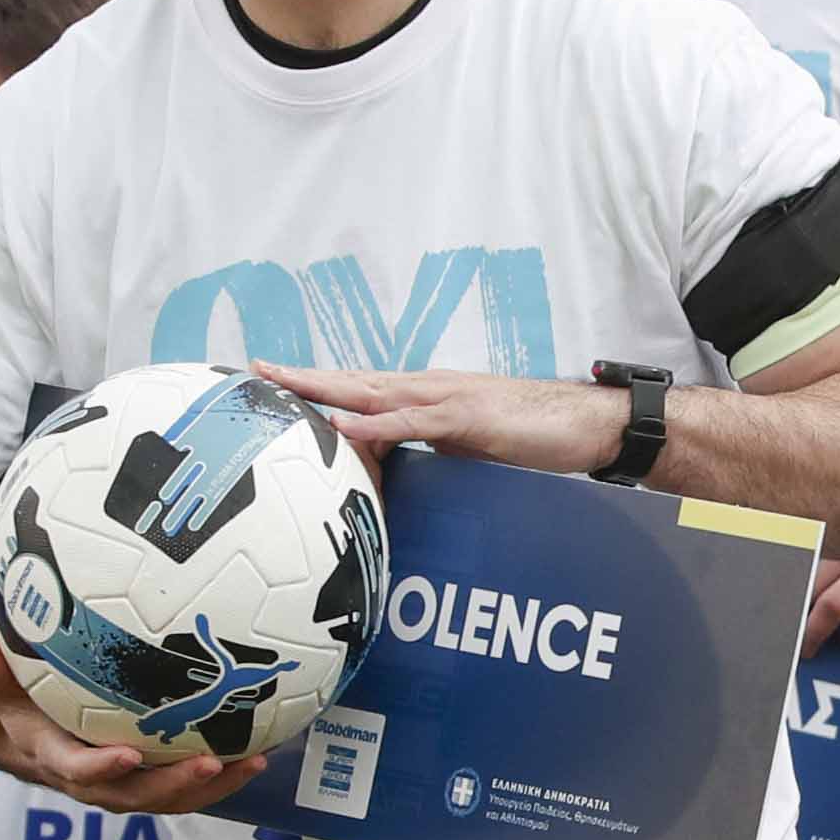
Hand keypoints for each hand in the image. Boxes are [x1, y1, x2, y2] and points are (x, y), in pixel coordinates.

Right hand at [0, 639, 258, 817]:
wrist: (21, 735)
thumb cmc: (13, 703)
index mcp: (55, 759)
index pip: (76, 771)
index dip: (101, 768)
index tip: (128, 754)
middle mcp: (92, 783)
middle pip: (135, 797)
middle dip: (174, 785)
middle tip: (210, 763)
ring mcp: (121, 787)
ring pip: (168, 798)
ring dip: (210, 787)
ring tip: (251, 762)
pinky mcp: (145, 782)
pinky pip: (182, 786)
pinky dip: (218, 775)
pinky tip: (256, 752)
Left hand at [267, 361, 623, 479]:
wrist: (582, 424)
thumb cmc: (531, 435)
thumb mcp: (468, 447)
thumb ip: (431, 451)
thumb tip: (400, 469)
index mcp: (425, 396)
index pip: (361, 388)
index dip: (318, 383)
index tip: (276, 382)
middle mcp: (426, 388)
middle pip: (353, 380)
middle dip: (305, 376)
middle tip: (257, 369)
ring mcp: (444, 399)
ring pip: (372, 391)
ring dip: (327, 389)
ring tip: (284, 385)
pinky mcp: (465, 417)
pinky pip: (411, 422)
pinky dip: (376, 424)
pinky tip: (346, 425)